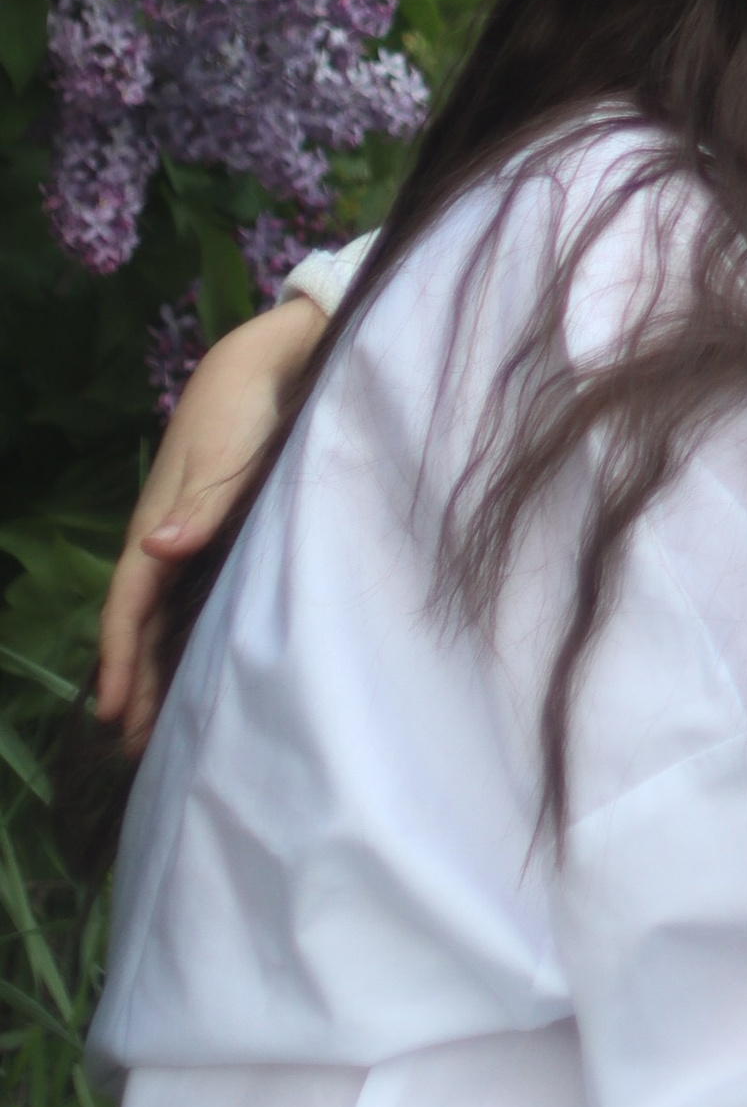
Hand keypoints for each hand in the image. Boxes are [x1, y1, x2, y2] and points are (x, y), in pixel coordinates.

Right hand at [96, 297, 325, 751]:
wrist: (271, 358)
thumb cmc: (245, 406)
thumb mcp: (224, 454)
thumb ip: (198, 506)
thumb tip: (155, 552)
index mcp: (158, 523)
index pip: (128, 605)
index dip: (119, 659)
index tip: (115, 713)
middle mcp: (167, 536)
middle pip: (140, 621)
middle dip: (134, 680)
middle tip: (133, 748)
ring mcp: (191, 535)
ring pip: (164, 613)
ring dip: (158, 664)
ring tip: (158, 723)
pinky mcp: (219, 530)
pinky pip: (190, 597)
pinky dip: (184, 634)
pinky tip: (196, 659)